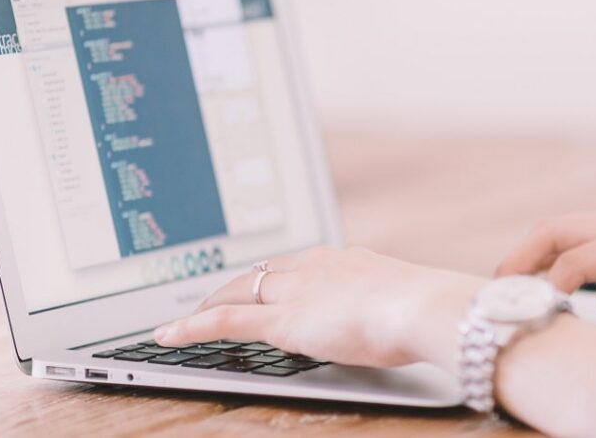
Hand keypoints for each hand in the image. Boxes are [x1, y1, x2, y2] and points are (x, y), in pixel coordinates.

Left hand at [154, 246, 484, 368]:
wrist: (424, 307)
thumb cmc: (426, 308)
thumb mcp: (400, 300)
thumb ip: (381, 302)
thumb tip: (385, 314)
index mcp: (341, 259)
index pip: (291, 264)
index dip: (268, 276)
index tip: (261, 283)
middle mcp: (311, 266)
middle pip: (258, 273)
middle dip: (231, 286)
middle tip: (210, 298)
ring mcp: (294, 291)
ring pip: (236, 292)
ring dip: (209, 304)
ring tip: (187, 318)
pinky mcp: (281, 320)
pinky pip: (225, 321)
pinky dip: (193, 327)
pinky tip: (170, 335)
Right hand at [496, 210, 595, 341]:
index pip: (577, 258)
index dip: (548, 283)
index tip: (530, 311)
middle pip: (557, 229)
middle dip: (521, 256)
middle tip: (496, 288)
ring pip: (558, 229)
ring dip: (528, 252)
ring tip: (506, 284)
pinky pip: (570, 238)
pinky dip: (543, 254)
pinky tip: (533, 279)